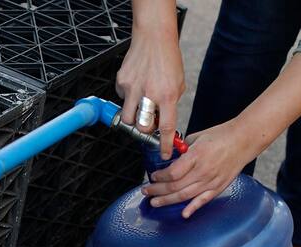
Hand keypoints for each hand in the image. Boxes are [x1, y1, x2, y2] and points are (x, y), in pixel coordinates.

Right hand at [116, 0, 183, 159]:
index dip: (164, 144)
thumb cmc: (168, 60)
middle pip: (141, 127)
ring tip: (140, 104)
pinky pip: (122, 99)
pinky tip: (136, 84)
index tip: (163, 154)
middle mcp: (149, 94)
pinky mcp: (121, 82)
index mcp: (167, 96)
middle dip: (145, 130)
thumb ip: (170, 105)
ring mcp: (133, 88)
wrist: (154, 38)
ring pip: (128, 117)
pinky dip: (128, 96)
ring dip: (134, 116)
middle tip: (149, 123)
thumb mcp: (178, 85)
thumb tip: (163, 122)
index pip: (166, 128)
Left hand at [141, 43, 300, 218]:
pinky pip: (203, 200)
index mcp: (196, 156)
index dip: (159, 177)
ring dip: (167, 200)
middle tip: (146, 191)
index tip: (152, 176)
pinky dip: (193, 208)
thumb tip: (170, 158)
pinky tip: (183, 214)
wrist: (243, 140)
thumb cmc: (220, 136)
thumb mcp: (197, 137)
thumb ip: (183, 150)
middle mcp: (203, 171)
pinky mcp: (218, 187)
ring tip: (155, 202)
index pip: (172, 173)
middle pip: (175, 187)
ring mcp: (211, 181)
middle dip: (157, 191)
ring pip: (185, 196)